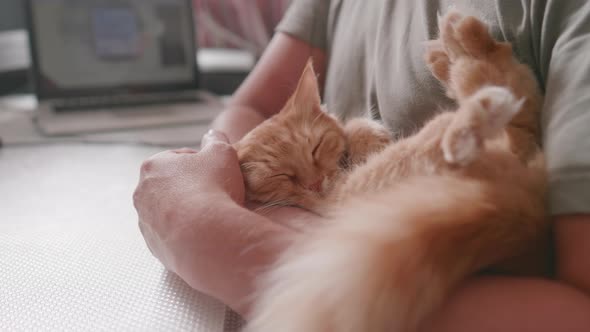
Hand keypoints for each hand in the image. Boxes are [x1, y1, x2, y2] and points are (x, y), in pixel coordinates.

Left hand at [133, 130, 244, 275]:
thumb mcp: (222, 153)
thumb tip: (212, 135)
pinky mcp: (153, 246)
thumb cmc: (212, 188)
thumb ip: (216, 140)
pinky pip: (172, 235)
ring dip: (187, 212)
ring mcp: (145, 222)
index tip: (217, 173)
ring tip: (211, 216)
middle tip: (215, 193)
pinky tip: (204, 233)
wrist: (206, 236)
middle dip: (191, 188)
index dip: (202, 164)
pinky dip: (186, 233)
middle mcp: (142, 193)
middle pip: (171, 186)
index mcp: (153, 165)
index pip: (179, 159)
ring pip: (169, 212)